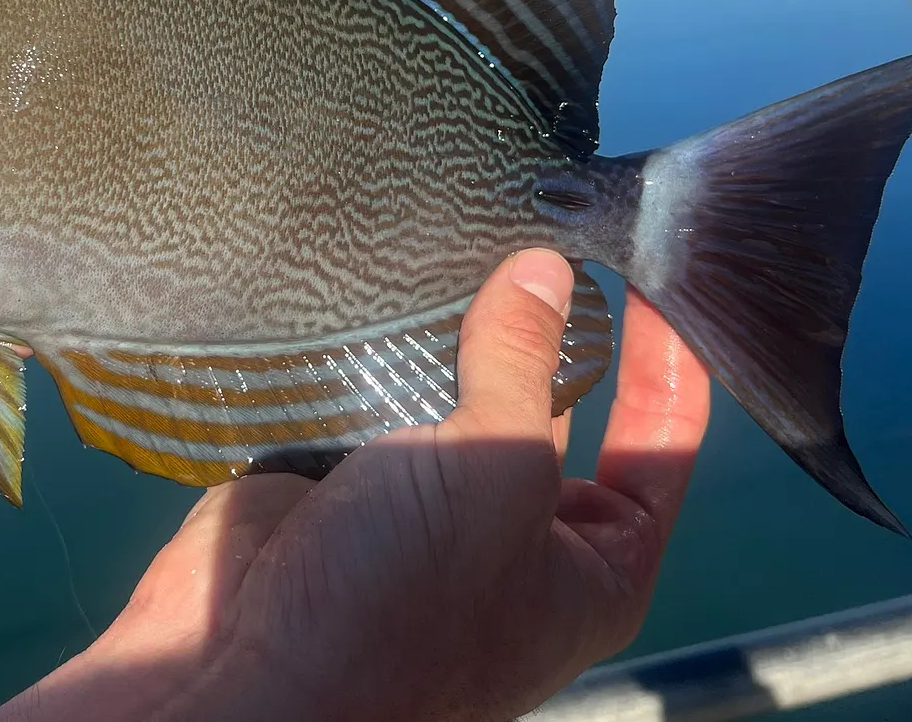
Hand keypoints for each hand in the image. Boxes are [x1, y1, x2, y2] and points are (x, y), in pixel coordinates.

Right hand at [0, 251, 711, 721]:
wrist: (244, 678)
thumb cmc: (398, 615)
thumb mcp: (496, 476)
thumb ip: (524, 365)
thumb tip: (545, 276)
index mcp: (590, 565)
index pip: (658, 444)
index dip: (666, 359)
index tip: (647, 272)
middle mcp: (514, 535)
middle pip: (553, 404)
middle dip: (540, 327)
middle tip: (534, 233)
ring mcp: (423, 507)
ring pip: (456, 388)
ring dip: (451, 328)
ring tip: (457, 243)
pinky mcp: (343, 481)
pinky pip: (374, 392)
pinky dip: (375, 346)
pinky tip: (381, 286)